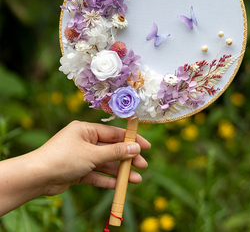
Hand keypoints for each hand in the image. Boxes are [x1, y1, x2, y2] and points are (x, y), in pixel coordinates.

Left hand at [35, 120, 150, 195]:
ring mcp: (81, 156)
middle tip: (143, 165)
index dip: (130, 140)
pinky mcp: (78, 171)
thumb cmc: (64, 158)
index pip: (114, 133)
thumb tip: (135, 148)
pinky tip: (119, 185)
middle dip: (127, 158)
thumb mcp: (93, 154)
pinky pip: (96, 174)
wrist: (36, 177)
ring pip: (105, 163)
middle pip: (111, 149)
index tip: (145, 146)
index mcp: (86, 130)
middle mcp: (84, 141)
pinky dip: (107, 179)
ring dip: (119, 171)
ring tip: (136, 179)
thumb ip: (115, 152)